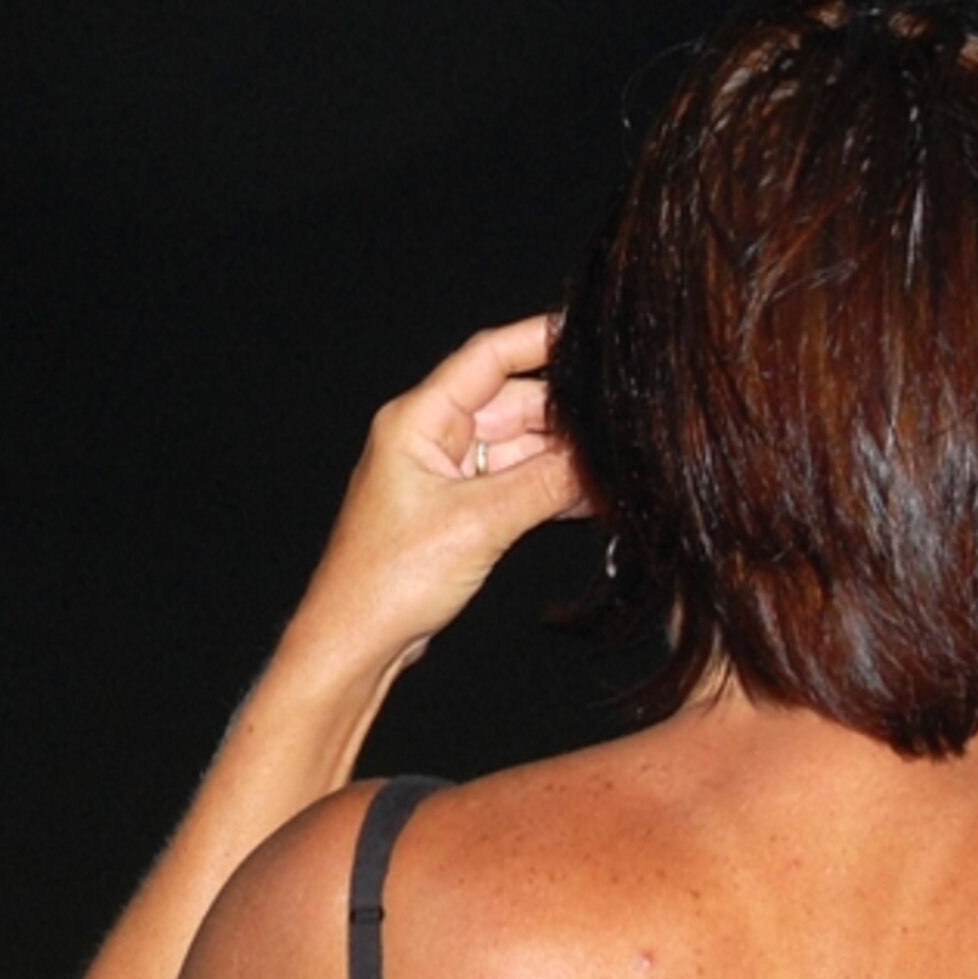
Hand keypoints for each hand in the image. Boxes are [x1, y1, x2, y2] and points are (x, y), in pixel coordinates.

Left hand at [282, 314, 585, 687]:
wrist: (357, 642)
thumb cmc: (387, 581)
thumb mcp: (479, 524)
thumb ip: (545, 484)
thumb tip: (600, 458)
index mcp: (419, 420)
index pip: (488, 356)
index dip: (541, 339)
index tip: (590, 336)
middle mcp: (432, 438)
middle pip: (514, 402)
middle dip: (568, 416)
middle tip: (621, 430)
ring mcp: (446, 474)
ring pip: (520, 447)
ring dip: (565, 459)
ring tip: (617, 468)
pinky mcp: (459, 509)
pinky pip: (515, 483)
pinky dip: (551, 489)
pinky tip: (594, 499)